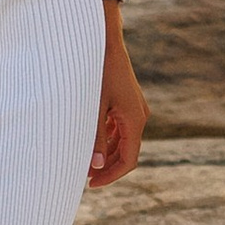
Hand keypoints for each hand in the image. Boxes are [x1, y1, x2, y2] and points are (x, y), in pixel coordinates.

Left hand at [90, 37, 146, 185]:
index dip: (111, 175)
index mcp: (134, 119)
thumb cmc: (97, 71)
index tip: (91, 183)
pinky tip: (90, 139)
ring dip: (108, 153)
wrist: (104, 40)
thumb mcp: (93, 106)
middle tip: (86, 177)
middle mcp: (139, 115)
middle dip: (109, 167)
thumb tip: (96, 166)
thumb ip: (96, 137)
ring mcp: (135, 107)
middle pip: (128, 152)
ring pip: (124, 140)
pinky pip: (120, 127)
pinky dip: (108, 138)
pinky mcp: (127, 101)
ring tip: (85, 160)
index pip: (129, 160)